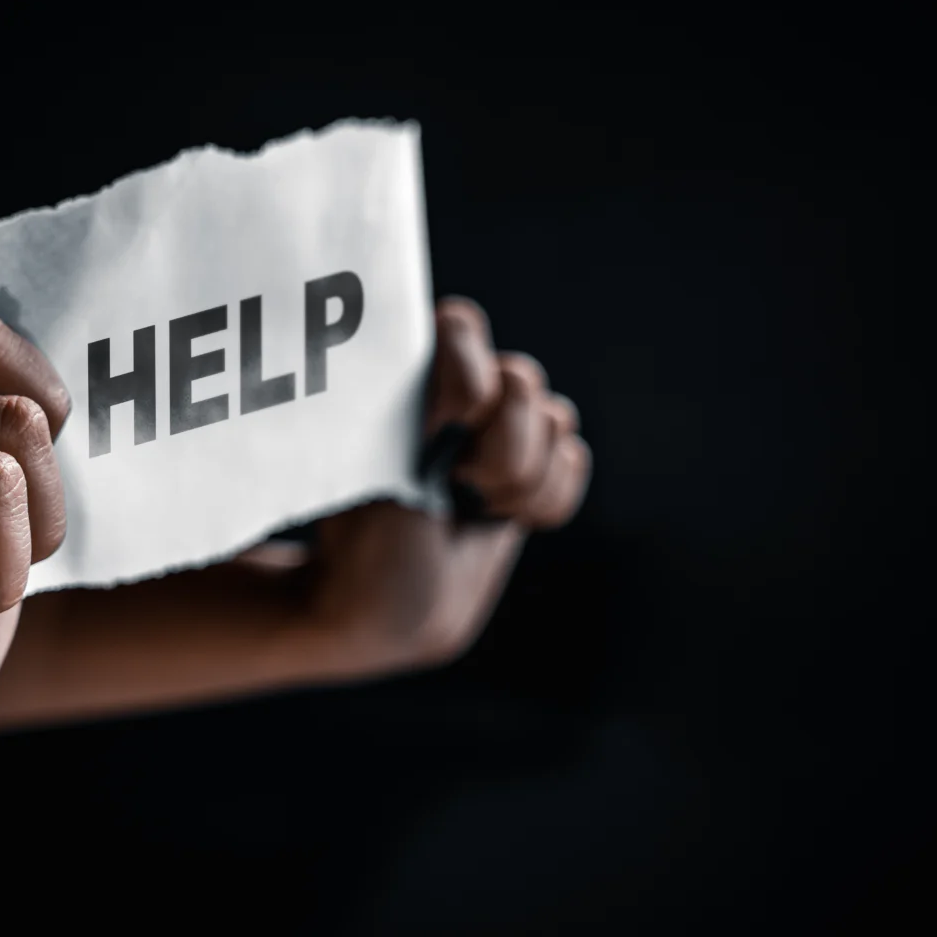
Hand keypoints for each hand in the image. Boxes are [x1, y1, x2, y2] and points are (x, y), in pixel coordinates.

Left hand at [295, 297, 590, 676]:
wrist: (391, 611)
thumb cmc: (363, 542)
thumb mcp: (371, 470)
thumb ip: (418, 405)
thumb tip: (455, 349)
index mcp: (407, 372)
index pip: (461, 326)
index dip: (464, 382)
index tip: (438, 437)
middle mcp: (459, 387)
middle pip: (524, 380)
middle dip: (499, 452)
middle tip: (454, 489)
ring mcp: (500, 426)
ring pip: (557, 420)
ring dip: (518, 484)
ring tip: (471, 508)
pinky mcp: (532, 466)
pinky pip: (573, 460)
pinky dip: (544, 502)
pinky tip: (501, 518)